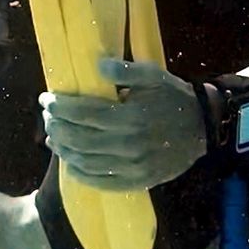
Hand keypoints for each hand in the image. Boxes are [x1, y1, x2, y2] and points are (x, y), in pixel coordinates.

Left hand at [40, 59, 206, 192]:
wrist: (203, 128)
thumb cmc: (174, 97)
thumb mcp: (153, 75)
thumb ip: (124, 70)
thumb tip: (96, 65)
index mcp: (130, 116)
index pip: (83, 114)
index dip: (60, 107)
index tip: (46, 100)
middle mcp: (128, 145)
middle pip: (79, 139)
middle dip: (56, 127)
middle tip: (46, 117)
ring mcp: (133, 167)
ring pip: (86, 162)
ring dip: (64, 150)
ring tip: (52, 138)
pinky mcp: (137, 182)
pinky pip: (102, 182)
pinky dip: (81, 175)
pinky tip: (70, 164)